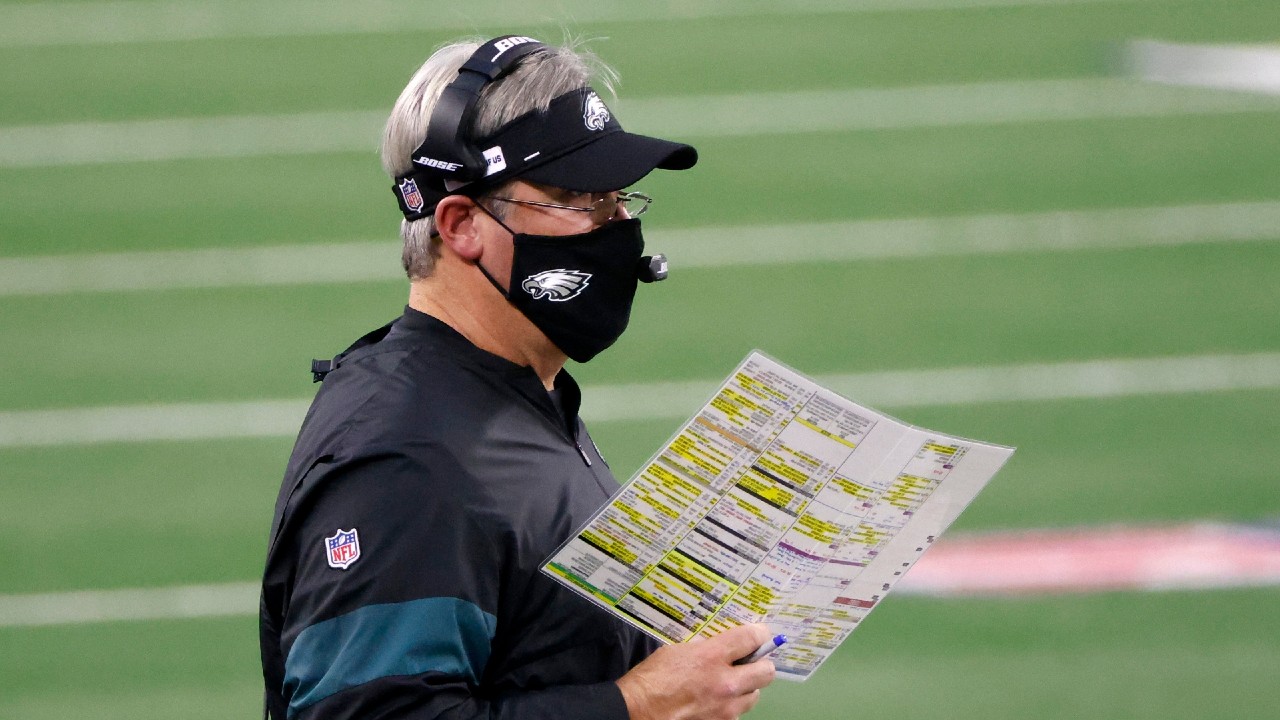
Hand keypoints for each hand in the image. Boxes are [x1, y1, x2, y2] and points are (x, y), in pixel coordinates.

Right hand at [616, 623, 777, 719]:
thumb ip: (705, 649)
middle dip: (760, 665)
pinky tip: (715, 702)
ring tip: (730, 685)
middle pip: (766, 671)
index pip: (752, 638)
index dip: (760, 634)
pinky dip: (730, 707)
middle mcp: (726, 683)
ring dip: (746, 688)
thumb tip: (724, 648)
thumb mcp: (678, 651)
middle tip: (749, 662)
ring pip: (754, 696)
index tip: (760, 635)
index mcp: (712, 656)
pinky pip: (737, 714)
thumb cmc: (652, 677)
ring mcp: (725, 708)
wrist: (638, 711)